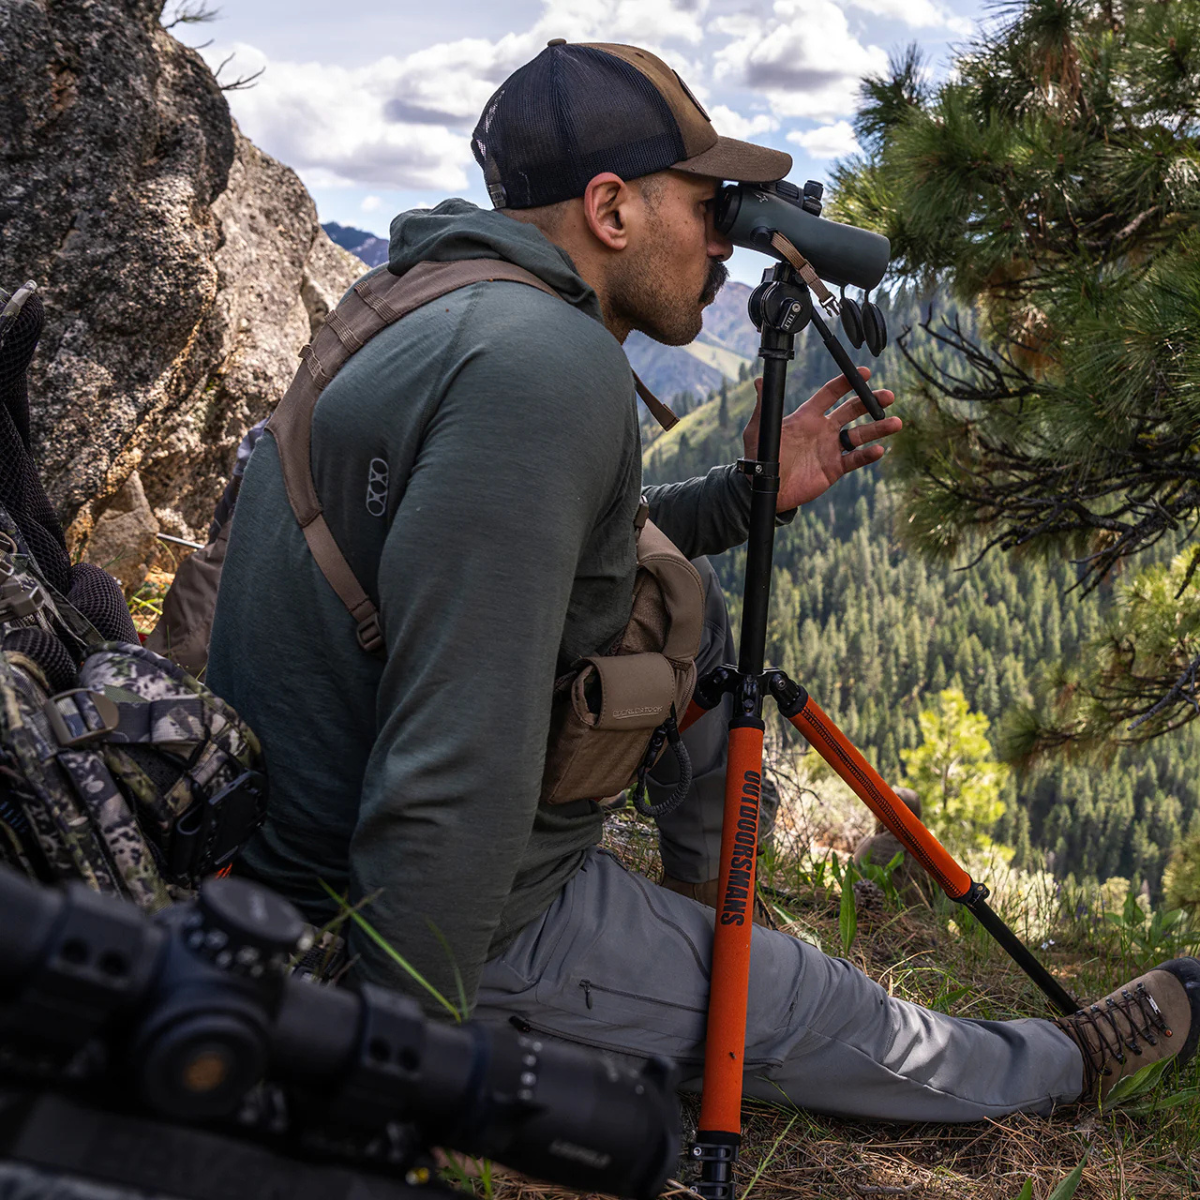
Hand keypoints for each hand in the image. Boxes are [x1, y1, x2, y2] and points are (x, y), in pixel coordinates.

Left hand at [741, 367, 900, 510]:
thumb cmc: (760, 456)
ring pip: (859, 435)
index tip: (864, 373)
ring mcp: (830, 449)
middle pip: (852, 411)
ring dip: (878, 429)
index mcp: (807, 417)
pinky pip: (854, 460)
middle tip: (888, 396)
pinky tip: (879, 450)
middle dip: (870, 402)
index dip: (847, 382)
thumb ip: (763, 406)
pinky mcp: (834, 468)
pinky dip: (867, 455)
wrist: (764, 487)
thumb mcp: (758, 429)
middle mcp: (822, 430)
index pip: (830, 394)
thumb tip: (759, 382)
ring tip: (896, 423)